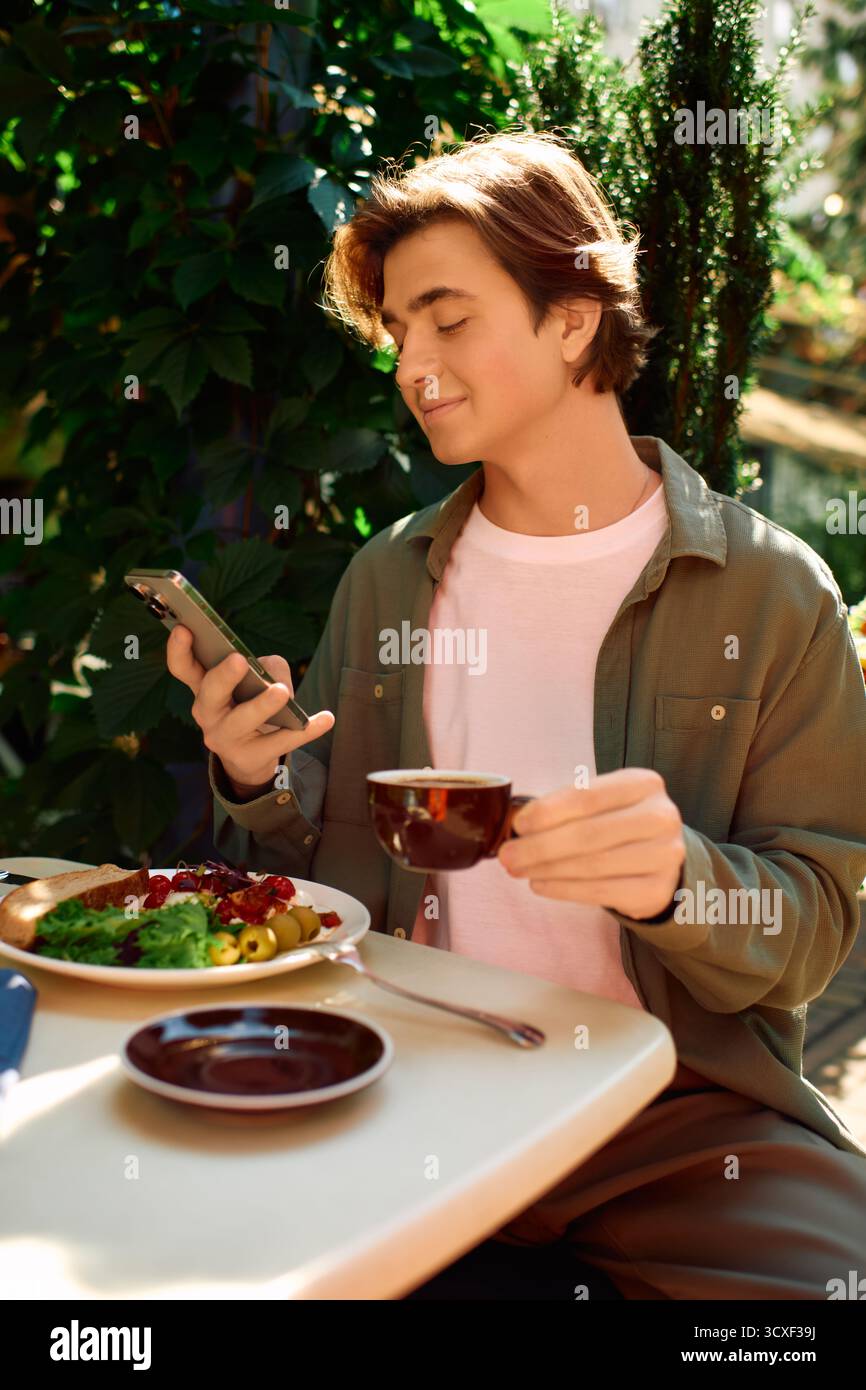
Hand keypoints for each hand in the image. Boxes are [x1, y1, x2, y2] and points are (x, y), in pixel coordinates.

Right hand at [166, 625, 334, 793]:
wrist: (250, 756)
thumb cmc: (250, 705)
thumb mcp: (254, 682)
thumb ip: (266, 669)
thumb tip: (277, 681)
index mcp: (203, 688)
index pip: (183, 668)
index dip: (179, 649)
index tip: (184, 628)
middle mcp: (207, 713)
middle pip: (209, 693)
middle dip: (223, 676)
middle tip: (238, 660)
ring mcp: (225, 738)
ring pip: (242, 719)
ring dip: (261, 705)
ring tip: (281, 692)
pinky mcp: (249, 757)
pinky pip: (280, 742)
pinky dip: (306, 730)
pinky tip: (327, 718)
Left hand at [497, 768, 684, 919]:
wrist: (659, 859)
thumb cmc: (617, 823)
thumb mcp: (600, 803)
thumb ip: (564, 807)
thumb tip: (517, 825)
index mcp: (643, 784)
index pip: (587, 796)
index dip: (548, 812)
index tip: (518, 825)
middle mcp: (661, 817)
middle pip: (589, 834)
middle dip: (540, 846)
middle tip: (507, 856)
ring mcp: (665, 856)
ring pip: (592, 865)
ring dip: (547, 869)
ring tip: (519, 870)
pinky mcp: (656, 890)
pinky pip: (600, 892)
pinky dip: (564, 889)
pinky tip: (540, 885)